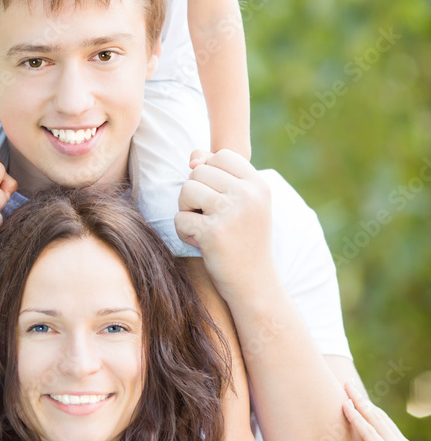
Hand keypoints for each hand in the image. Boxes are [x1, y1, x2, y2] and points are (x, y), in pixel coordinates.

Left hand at [175, 149, 275, 301]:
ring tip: (204, 227)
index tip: (220, 198)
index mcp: (259, 184)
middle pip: (199, 172)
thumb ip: (218, 172)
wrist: (255, 285)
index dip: (211, 173)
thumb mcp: (241, 202)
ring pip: (186, 190)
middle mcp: (248, 195)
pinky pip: (180, 218)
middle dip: (195, 194)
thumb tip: (193, 157)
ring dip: (187, 210)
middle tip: (210, 217)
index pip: (221, 155)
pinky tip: (201, 244)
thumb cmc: (244, 239)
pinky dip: (184, 232)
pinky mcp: (213, 233)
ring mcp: (231, 213)